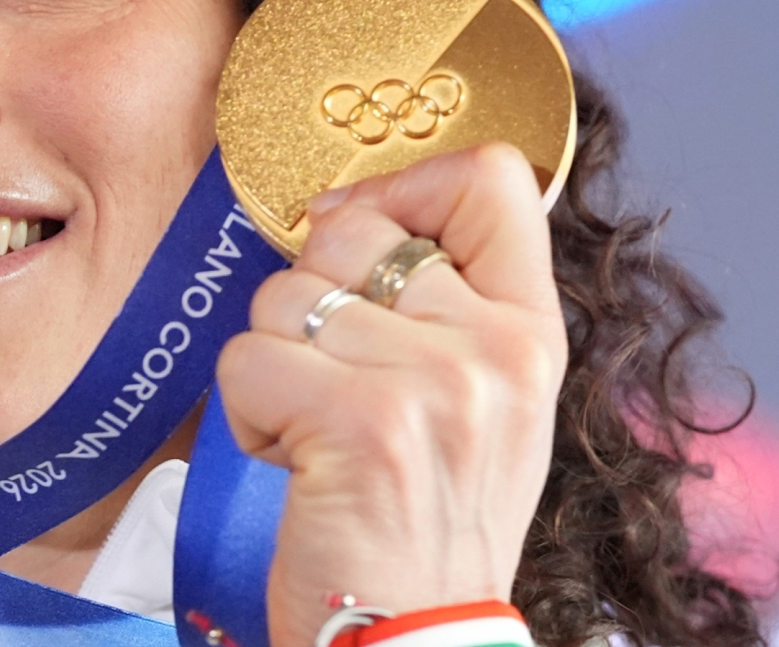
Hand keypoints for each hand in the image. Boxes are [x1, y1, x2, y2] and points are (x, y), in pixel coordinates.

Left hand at [215, 144, 565, 646]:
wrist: (412, 639)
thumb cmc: (424, 523)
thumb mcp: (480, 400)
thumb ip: (442, 300)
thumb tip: (347, 209)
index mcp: (531, 333)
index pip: (493, 178)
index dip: (405, 188)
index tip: (363, 237)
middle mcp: (495, 350)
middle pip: (351, 229)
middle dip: (311, 304)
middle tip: (340, 390)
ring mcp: (433, 385)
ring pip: (282, 295)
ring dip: (276, 368)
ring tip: (323, 437)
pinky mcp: (361, 424)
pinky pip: (247, 359)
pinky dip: (248, 416)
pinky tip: (299, 465)